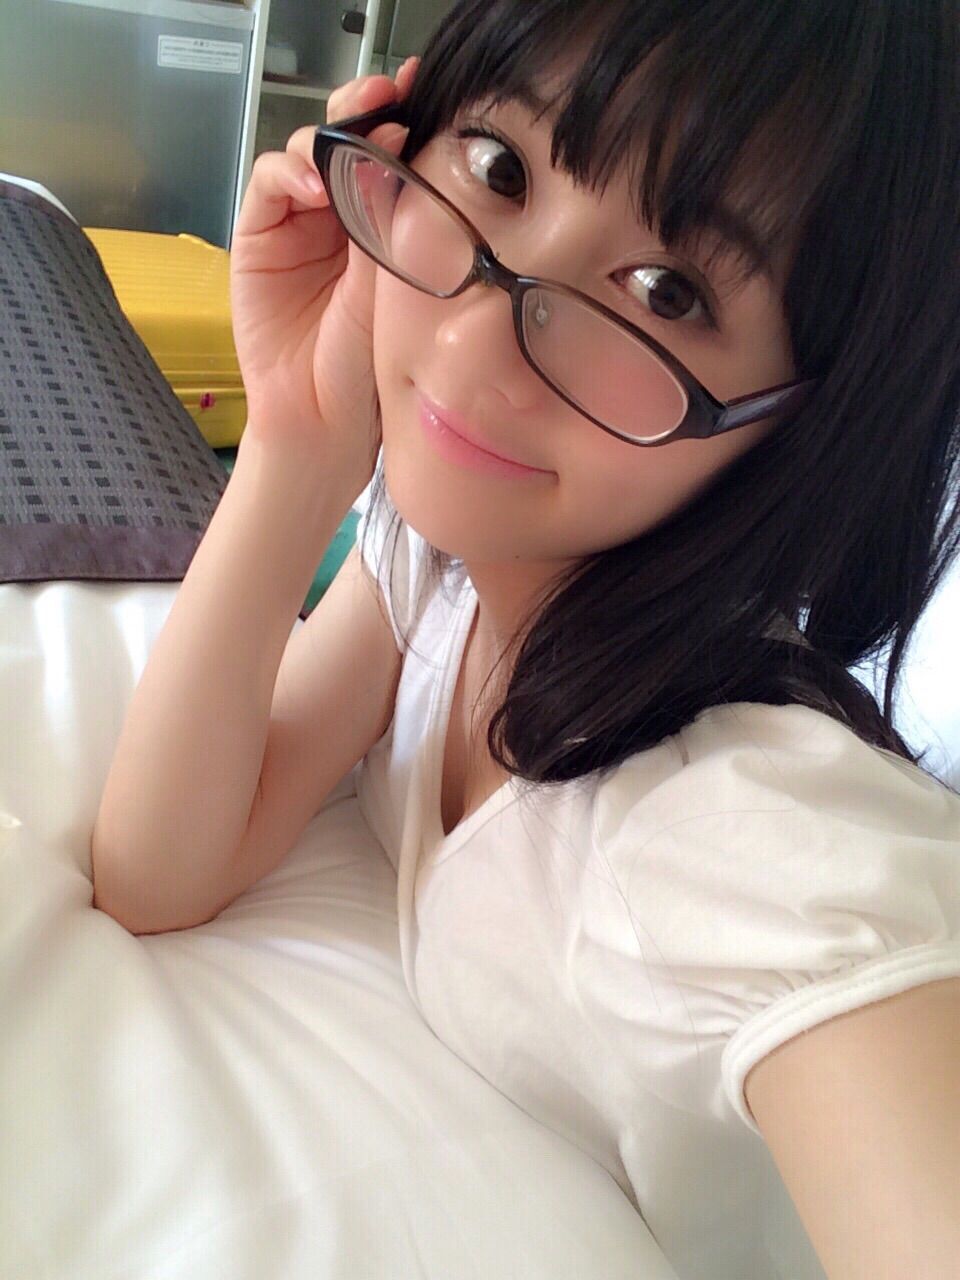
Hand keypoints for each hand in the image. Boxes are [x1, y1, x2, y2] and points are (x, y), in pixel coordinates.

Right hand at [230, 57, 418, 491]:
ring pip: (308, 153)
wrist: (326, 420)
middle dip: (365, 107)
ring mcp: (299, 224)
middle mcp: (342, 216)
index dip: (405, 119)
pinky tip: (313, 185)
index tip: (429, 95)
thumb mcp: (398, 287)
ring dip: (328, 138)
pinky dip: (288, 173)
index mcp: (386, 226)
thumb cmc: (372, 366)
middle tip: (388, 92)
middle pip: (347, 141)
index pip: (391, 156)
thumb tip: (402, 151)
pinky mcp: (259, 236)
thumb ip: (396, 222)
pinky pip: (270, 185)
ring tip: (353, 142)